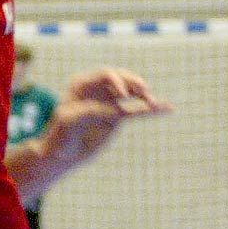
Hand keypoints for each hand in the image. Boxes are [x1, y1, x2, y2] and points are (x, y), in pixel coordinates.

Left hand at [43, 67, 171, 167]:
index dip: (116, 80)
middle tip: (143, 91)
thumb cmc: (59, 135)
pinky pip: (137, 111)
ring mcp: (108, 102)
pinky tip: (168, 108)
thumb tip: (115, 111)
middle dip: (133, 83)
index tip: (121, 95)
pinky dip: (151, 110)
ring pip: (131, 93)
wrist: (61, 153)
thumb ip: (90, 112)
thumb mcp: (69, 121)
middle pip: (122, 79)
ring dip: (143, 95)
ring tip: (152, 102)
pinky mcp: (117, 117)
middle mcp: (97, 90)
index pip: (105, 75)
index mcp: (82, 85)